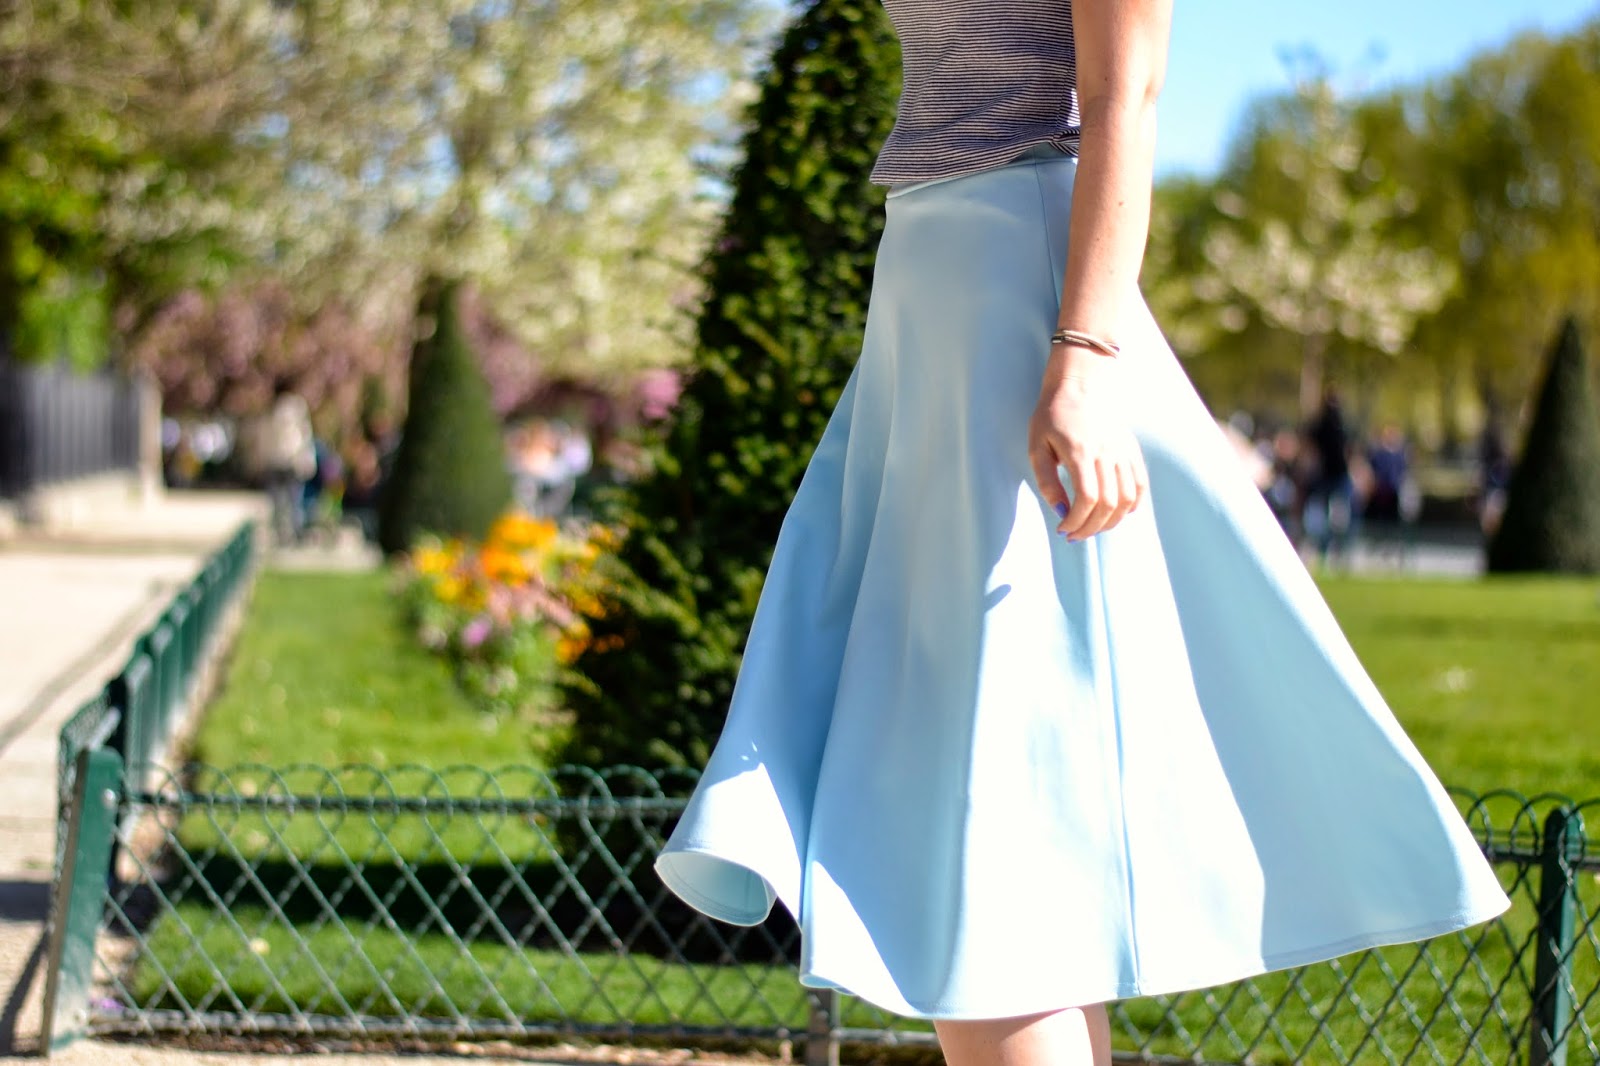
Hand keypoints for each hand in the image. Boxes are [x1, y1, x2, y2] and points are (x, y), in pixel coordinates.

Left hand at [1027, 346, 1149, 540]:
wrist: (1079, 383)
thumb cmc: (1052, 415)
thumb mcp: (1036, 447)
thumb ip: (1047, 481)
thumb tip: (1061, 511)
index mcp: (1080, 451)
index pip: (1087, 498)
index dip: (1076, 521)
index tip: (1063, 529)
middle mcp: (1106, 452)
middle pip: (1108, 504)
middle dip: (1091, 527)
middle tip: (1074, 535)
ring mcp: (1122, 451)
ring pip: (1127, 499)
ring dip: (1111, 521)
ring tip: (1093, 527)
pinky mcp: (1131, 449)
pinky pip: (1139, 484)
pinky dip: (1132, 505)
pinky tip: (1117, 514)